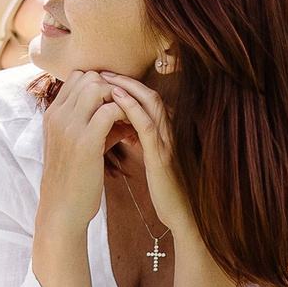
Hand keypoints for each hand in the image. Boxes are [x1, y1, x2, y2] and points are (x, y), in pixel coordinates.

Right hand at [34, 71, 131, 247]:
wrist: (62, 210)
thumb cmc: (72, 179)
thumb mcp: (75, 146)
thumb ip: (93, 125)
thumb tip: (118, 111)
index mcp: (52, 115)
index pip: (77, 77)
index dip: (100, 84)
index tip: (114, 101)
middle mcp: (57, 116)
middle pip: (88, 77)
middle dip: (112, 87)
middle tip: (126, 107)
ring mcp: (69, 127)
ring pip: (98, 87)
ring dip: (119, 98)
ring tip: (129, 116)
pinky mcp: (85, 142)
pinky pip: (109, 110)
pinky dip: (124, 114)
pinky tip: (131, 129)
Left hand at [95, 74, 197, 246]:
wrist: (184, 216)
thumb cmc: (168, 190)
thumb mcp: (156, 160)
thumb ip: (146, 141)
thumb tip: (126, 128)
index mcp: (168, 132)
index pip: (149, 99)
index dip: (129, 86)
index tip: (106, 78)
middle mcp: (172, 131)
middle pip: (150, 94)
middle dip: (126, 80)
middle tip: (103, 70)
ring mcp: (169, 142)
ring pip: (151, 103)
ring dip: (127, 87)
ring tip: (105, 77)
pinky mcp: (163, 155)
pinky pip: (147, 125)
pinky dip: (131, 107)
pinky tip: (115, 99)